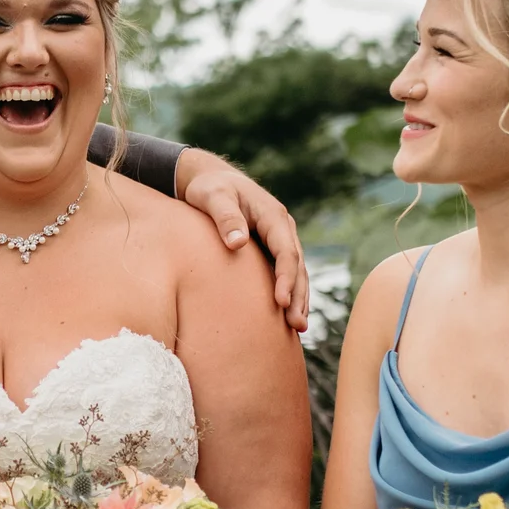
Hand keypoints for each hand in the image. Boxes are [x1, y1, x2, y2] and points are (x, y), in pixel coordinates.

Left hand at [174, 147, 308, 332]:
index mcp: (272, 215)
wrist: (212, 179)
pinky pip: (285, 273)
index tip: (281, 301)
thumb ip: (225, 217)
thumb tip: (238, 244)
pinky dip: (289, 293)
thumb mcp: (213, 196)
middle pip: (297, 266)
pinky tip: (287, 316)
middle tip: (297, 326)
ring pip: (296, 272)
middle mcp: (282, 228)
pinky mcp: (271, 249)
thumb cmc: (209, 188)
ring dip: (298, 299)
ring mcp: (279, 239)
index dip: (286, 277)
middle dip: (298, 296)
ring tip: (298, 328)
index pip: (285, 250)